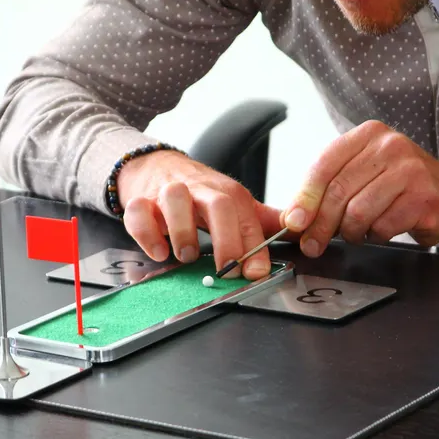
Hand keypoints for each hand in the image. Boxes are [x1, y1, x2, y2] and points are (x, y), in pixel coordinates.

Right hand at [117, 150, 294, 279]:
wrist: (155, 166)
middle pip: (219, 204)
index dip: (255, 246)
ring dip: (182, 231)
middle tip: (227, 269)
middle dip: (226, 239)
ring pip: (175, 199)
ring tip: (185, 255)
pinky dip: (147, 233)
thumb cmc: (198, 192)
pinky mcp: (141, 201)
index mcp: (227, 194)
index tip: (257, 273)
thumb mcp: (233, 203)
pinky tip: (158, 251)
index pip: (247, 217)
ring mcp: (168, 193)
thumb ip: (263, 220)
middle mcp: (200, 190)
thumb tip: (300, 231)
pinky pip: (138, 213)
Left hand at [280, 120, 438, 256]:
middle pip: (338, 192)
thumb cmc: (397, 185)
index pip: (324, 166)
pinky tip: (381, 229)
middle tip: (313, 244)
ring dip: (351, 231)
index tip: (293, 222)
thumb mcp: (359, 175)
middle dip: (320, 225)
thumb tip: (292, 220)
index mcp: (367, 135)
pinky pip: (382, 227)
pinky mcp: (424, 198)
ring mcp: (411, 170)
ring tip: (357, 231)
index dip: (304, 198)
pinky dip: (375, 235)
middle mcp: (390, 146)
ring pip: (358, 213)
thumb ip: (325, 192)